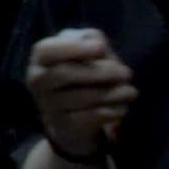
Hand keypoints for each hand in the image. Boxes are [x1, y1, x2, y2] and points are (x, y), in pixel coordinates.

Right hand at [26, 28, 136, 160]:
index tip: (100, 48)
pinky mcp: (65, 127)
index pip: (46, 50)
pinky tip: (122, 107)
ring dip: (114, 93)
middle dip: (100, 72)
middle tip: (127, 73)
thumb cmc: (83, 75)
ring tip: (131, 91)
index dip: (72, 48)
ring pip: (82, 98)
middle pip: (63, 74)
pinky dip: (113, 110)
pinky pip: (92, 117)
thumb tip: (98, 47)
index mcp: (40, 60)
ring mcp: (49, 107)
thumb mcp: (86, 51)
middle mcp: (37, 82)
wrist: (74, 119)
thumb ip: (91, 41)